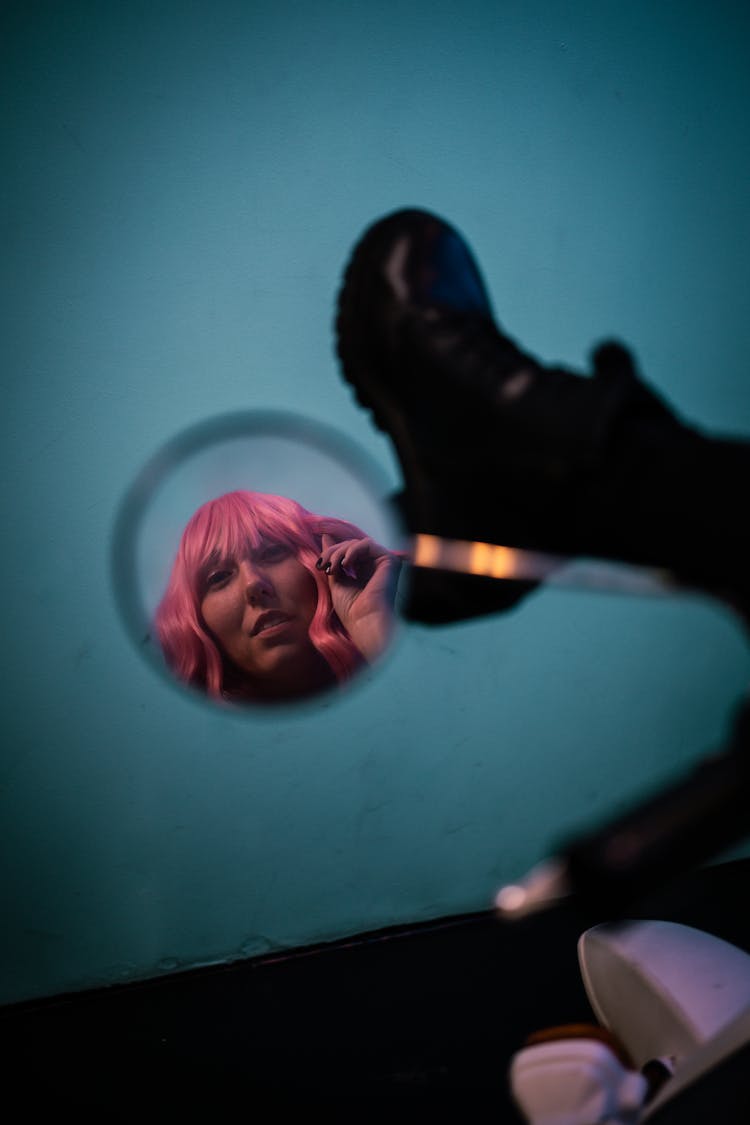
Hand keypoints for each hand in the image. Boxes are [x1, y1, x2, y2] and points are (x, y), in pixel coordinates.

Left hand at [317, 535, 400, 661]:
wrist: (364, 622)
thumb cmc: (352, 610)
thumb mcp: (336, 580)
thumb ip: (333, 559)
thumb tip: (326, 537)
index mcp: (366, 571)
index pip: (347, 552)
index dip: (332, 553)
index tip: (319, 565)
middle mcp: (376, 566)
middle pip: (351, 546)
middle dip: (333, 552)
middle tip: (323, 565)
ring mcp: (384, 563)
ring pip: (357, 543)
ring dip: (340, 552)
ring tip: (332, 568)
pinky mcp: (389, 561)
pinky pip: (367, 544)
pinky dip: (352, 550)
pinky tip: (345, 564)